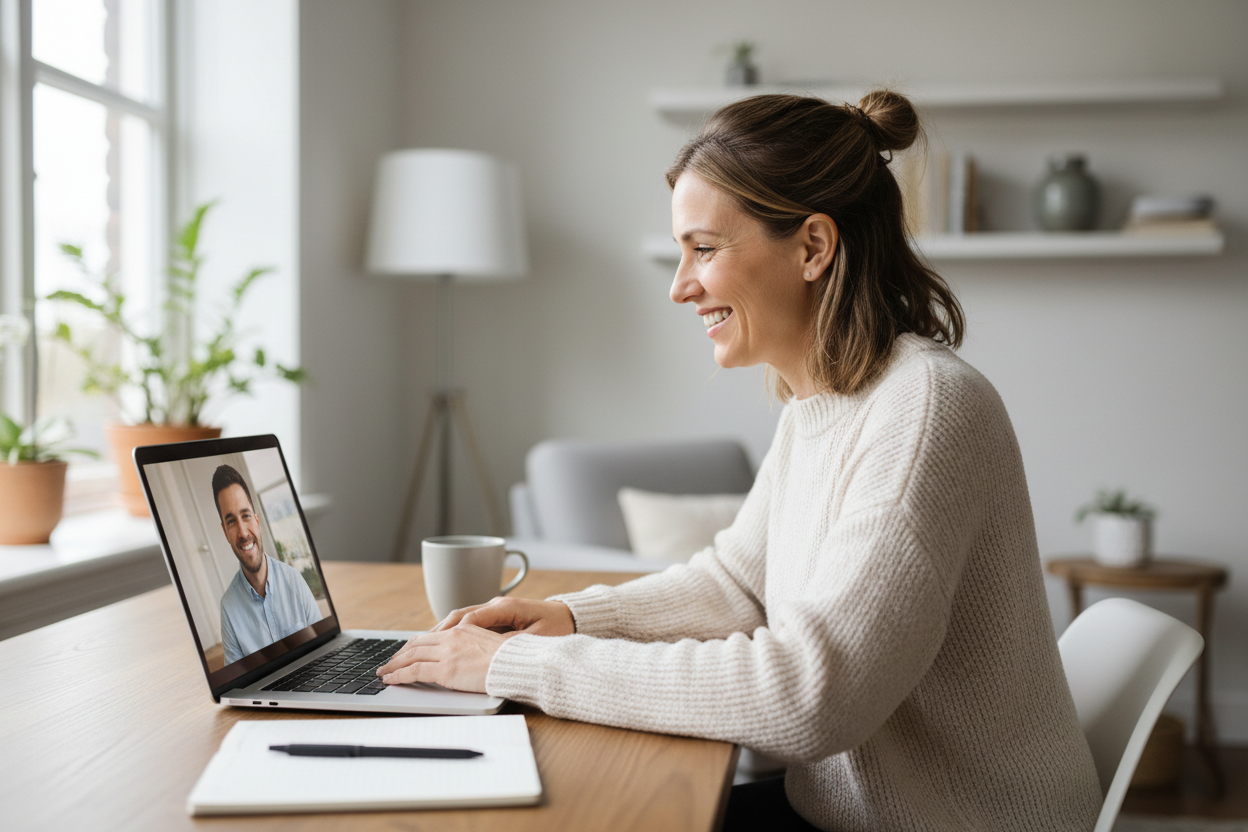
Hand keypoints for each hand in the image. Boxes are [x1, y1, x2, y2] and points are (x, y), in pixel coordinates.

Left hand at [376, 624, 511, 692]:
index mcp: (463, 629)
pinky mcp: (446, 670)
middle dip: (400, 654)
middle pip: (417, 643)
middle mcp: (452, 637)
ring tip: (384, 672)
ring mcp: (448, 653)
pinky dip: (399, 675)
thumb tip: (466, 655)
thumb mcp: (491, 644)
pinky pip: (414, 671)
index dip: (415, 644)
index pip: (431, 635)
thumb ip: (474, 645)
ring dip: (394, 664)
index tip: (406, 651)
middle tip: (390, 662)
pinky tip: (391, 680)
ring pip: (411, 655)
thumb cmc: (512, 659)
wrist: (519, 664)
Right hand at [432, 596, 574, 636]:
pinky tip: (441, 644)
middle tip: (416, 647)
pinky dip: (453, 632)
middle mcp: (496, 605)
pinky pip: (468, 623)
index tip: (438, 647)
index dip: (452, 633)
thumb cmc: (557, 627)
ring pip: (460, 618)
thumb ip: (512, 641)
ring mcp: (494, 610)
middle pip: (459, 616)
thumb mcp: (537, 638)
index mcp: (505, 608)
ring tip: (421, 646)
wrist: (571, 617)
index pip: (471, 619)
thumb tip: (488, 648)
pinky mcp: (496, 617)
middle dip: (438, 632)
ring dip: (442, 632)